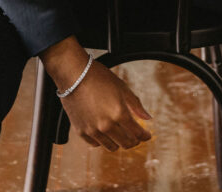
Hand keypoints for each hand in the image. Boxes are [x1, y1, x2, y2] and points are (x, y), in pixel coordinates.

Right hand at [40, 36, 151, 150]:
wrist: (73, 74)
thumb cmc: (98, 77)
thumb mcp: (121, 87)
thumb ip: (135, 105)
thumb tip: (148, 118)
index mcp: (119, 113)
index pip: (137, 133)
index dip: (145, 136)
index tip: (146, 135)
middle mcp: (106, 125)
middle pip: (126, 144)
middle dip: (134, 141)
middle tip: (135, 137)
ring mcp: (93, 130)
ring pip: (111, 147)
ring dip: (118, 142)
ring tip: (119, 134)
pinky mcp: (81, 131)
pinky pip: (95, 144)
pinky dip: (102, 141)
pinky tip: (104, 133)